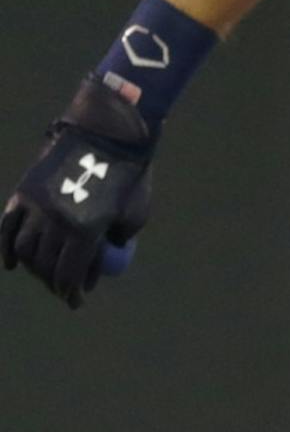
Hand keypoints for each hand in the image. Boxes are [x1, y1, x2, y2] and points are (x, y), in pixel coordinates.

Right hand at [0, 78, 155, 307]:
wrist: (108, 130)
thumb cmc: (130, 174)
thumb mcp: (135, 213)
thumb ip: (117, 241)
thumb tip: (100, 266)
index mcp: (85, 231)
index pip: (68, 274)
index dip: (70, 292)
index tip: (76, 300)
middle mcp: (56, 222)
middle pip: (45, 265)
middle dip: (53, 283)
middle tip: (62, 288)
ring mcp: (36, 206)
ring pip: (24, 249)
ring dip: (33, 267)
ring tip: (43, 274)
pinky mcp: (24, 192)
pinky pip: (7, 227)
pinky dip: (6, 248)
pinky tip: (12, 263)